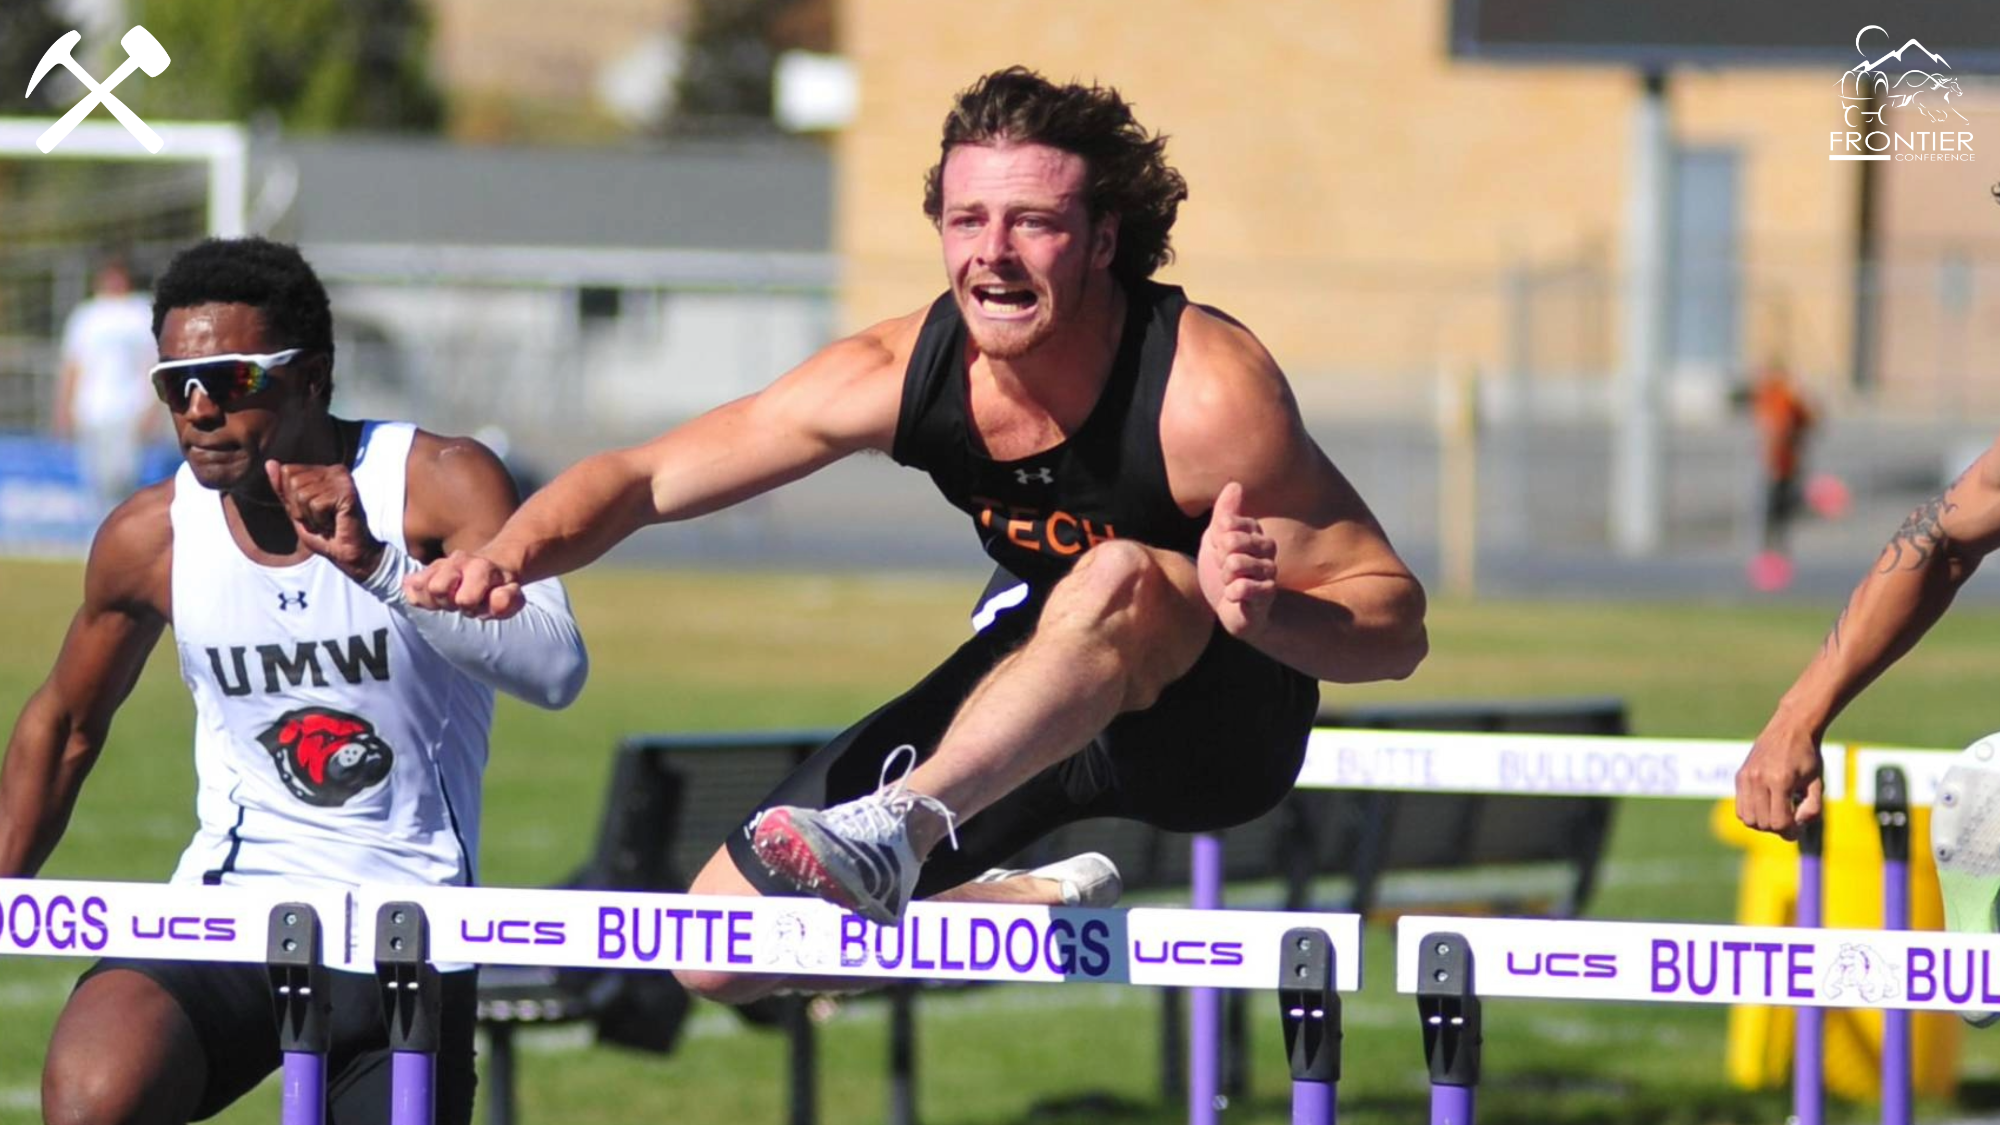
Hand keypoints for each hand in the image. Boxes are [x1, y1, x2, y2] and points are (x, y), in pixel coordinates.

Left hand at [266, 460, 382, 582]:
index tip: (311, 511)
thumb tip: (270, 463)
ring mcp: (342, 480)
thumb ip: (283, 489)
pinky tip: (335, 524)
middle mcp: (334, 471)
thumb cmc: (324, 535)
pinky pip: (316, 504)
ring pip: (303, 494)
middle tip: (321, 519)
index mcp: (322, 472)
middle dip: (300, 508)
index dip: (291, 498)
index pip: (288, 471)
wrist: (348, 555)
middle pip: (293, 482)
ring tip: (328, 522)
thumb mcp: (296, 511)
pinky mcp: (347, 492)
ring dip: (311, 517)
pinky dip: (321, 521)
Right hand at [404, 550, 525, 619]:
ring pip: (420, 586)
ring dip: (432, 599)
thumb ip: (508, 601)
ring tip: (448, 600)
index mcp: (480, 567)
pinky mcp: (425, 569)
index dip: (472, 607)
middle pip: (436, 588)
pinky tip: (434, 598)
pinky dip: (418, 595)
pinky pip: (409, 585)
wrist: (492, 565)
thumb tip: (496, 600)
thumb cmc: (500, 586)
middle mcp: (457, 561)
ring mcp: (439, 564)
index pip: (464, 597)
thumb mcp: (512, 596)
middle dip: (449, 602)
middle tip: (460, 602)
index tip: (479, 604)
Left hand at [1198, 481, 1277, 636]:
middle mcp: (1267, 550)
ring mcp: (1268, 573)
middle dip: (1218, 558)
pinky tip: (1233, 595)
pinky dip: (1231, 593)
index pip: (1227, 523)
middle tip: (1224, 569)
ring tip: (1229, 582)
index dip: (1215, 539)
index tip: (1218, 551)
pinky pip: (1243, 588)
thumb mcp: (1216, 539)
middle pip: (1231, 541)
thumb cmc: (1223, 573)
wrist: (1231, 610)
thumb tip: (1235, 485)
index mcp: (1255, 533)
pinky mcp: (1266, 596)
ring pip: (1236, 564)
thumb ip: (1225, 513)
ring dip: (1224, 576)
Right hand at [1735, 719, 1824, 840]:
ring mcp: (1746, 778)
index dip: (1791, 832)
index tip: (1799, 828)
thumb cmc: (1808, 756)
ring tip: (1777, 813)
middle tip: (1790, 820)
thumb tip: (1797, 826)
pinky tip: (1766, 805)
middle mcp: (1759, 780)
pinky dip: (1752, 814)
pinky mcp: (1740, 776)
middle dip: (1778, 828)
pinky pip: (1740, 808)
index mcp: (1780, 781)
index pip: (1779, 822)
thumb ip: (1812, 808)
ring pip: (1747, 819)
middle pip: (1762, 824)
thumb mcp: (1817, 783)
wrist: (1791, 728)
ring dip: (1763, 823)